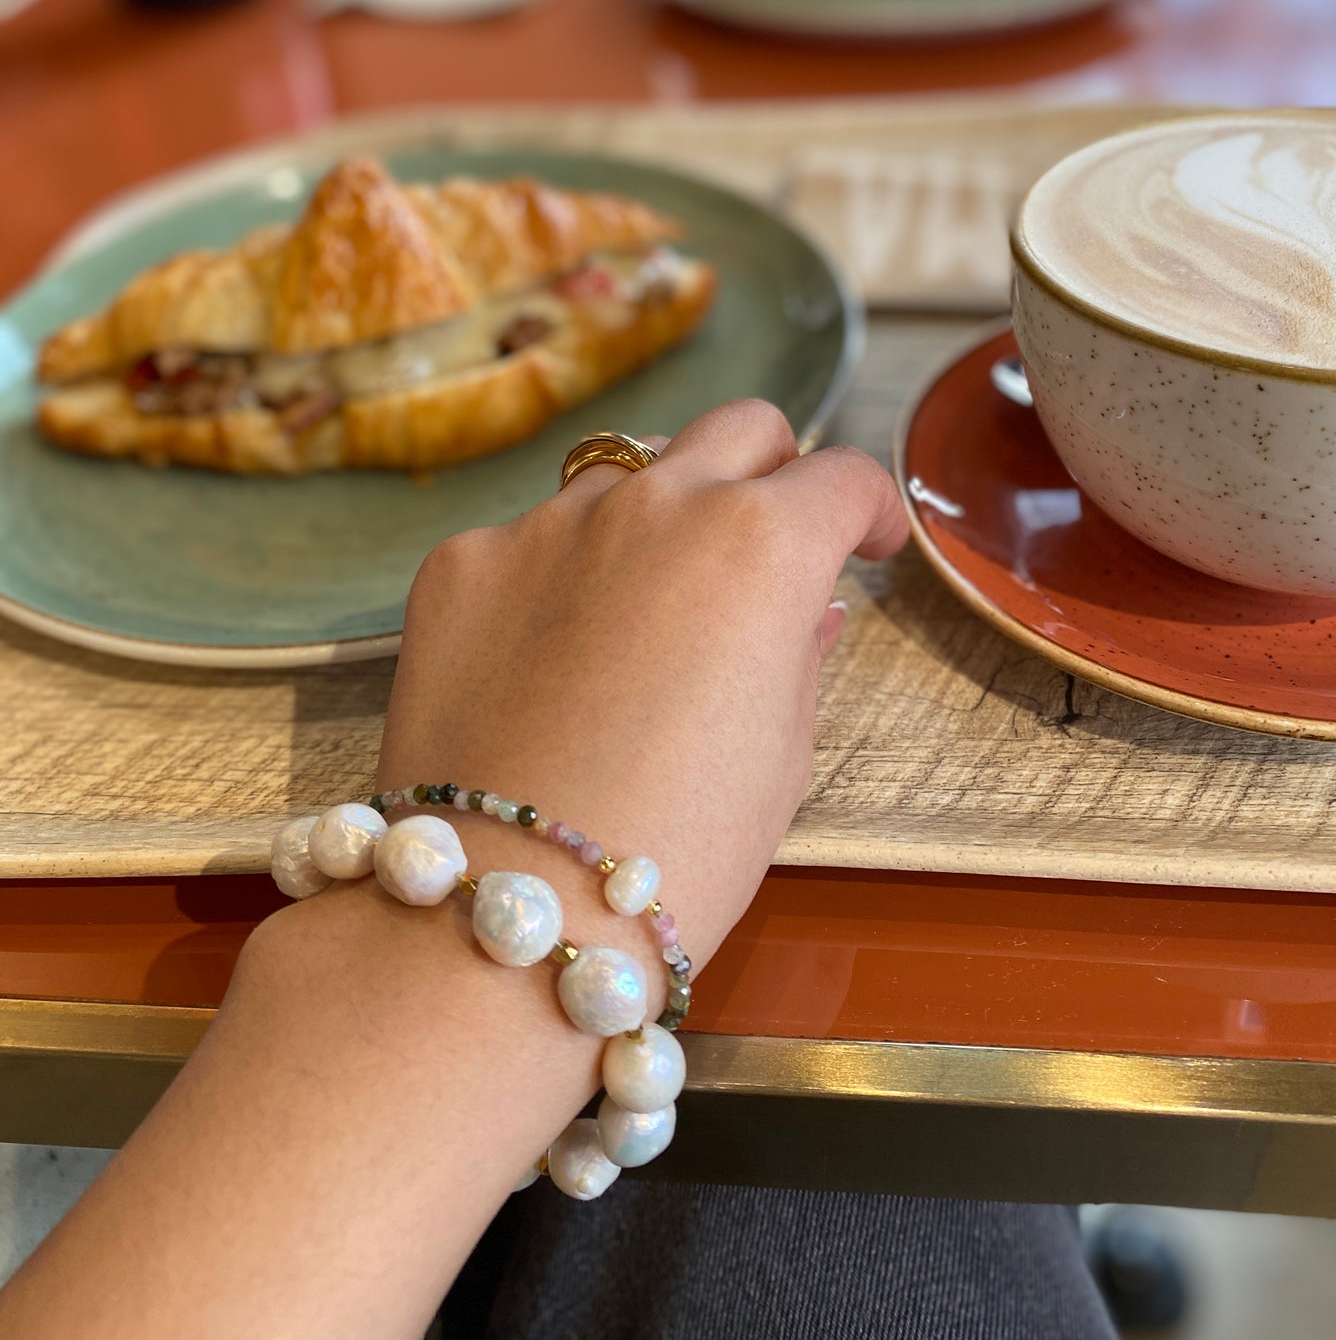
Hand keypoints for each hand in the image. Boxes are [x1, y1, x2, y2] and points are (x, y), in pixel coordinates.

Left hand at [378, 399, 907, 966]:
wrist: (506, 909)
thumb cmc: (677, 850)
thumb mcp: (780, 756)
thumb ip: (799, 655)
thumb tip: (807, 610)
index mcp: (759, 545)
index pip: (841, 478)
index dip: (870, 509)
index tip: (868, 543)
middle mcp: (654, 504)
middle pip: (738, 430)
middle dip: (771, 474)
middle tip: (770, 545)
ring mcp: (546, 524)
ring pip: (626, 474)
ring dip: (658, 515)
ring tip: (651, 611)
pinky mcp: (462, 562)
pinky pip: (532, 539)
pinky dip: (559, 577)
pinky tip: (552, 663)